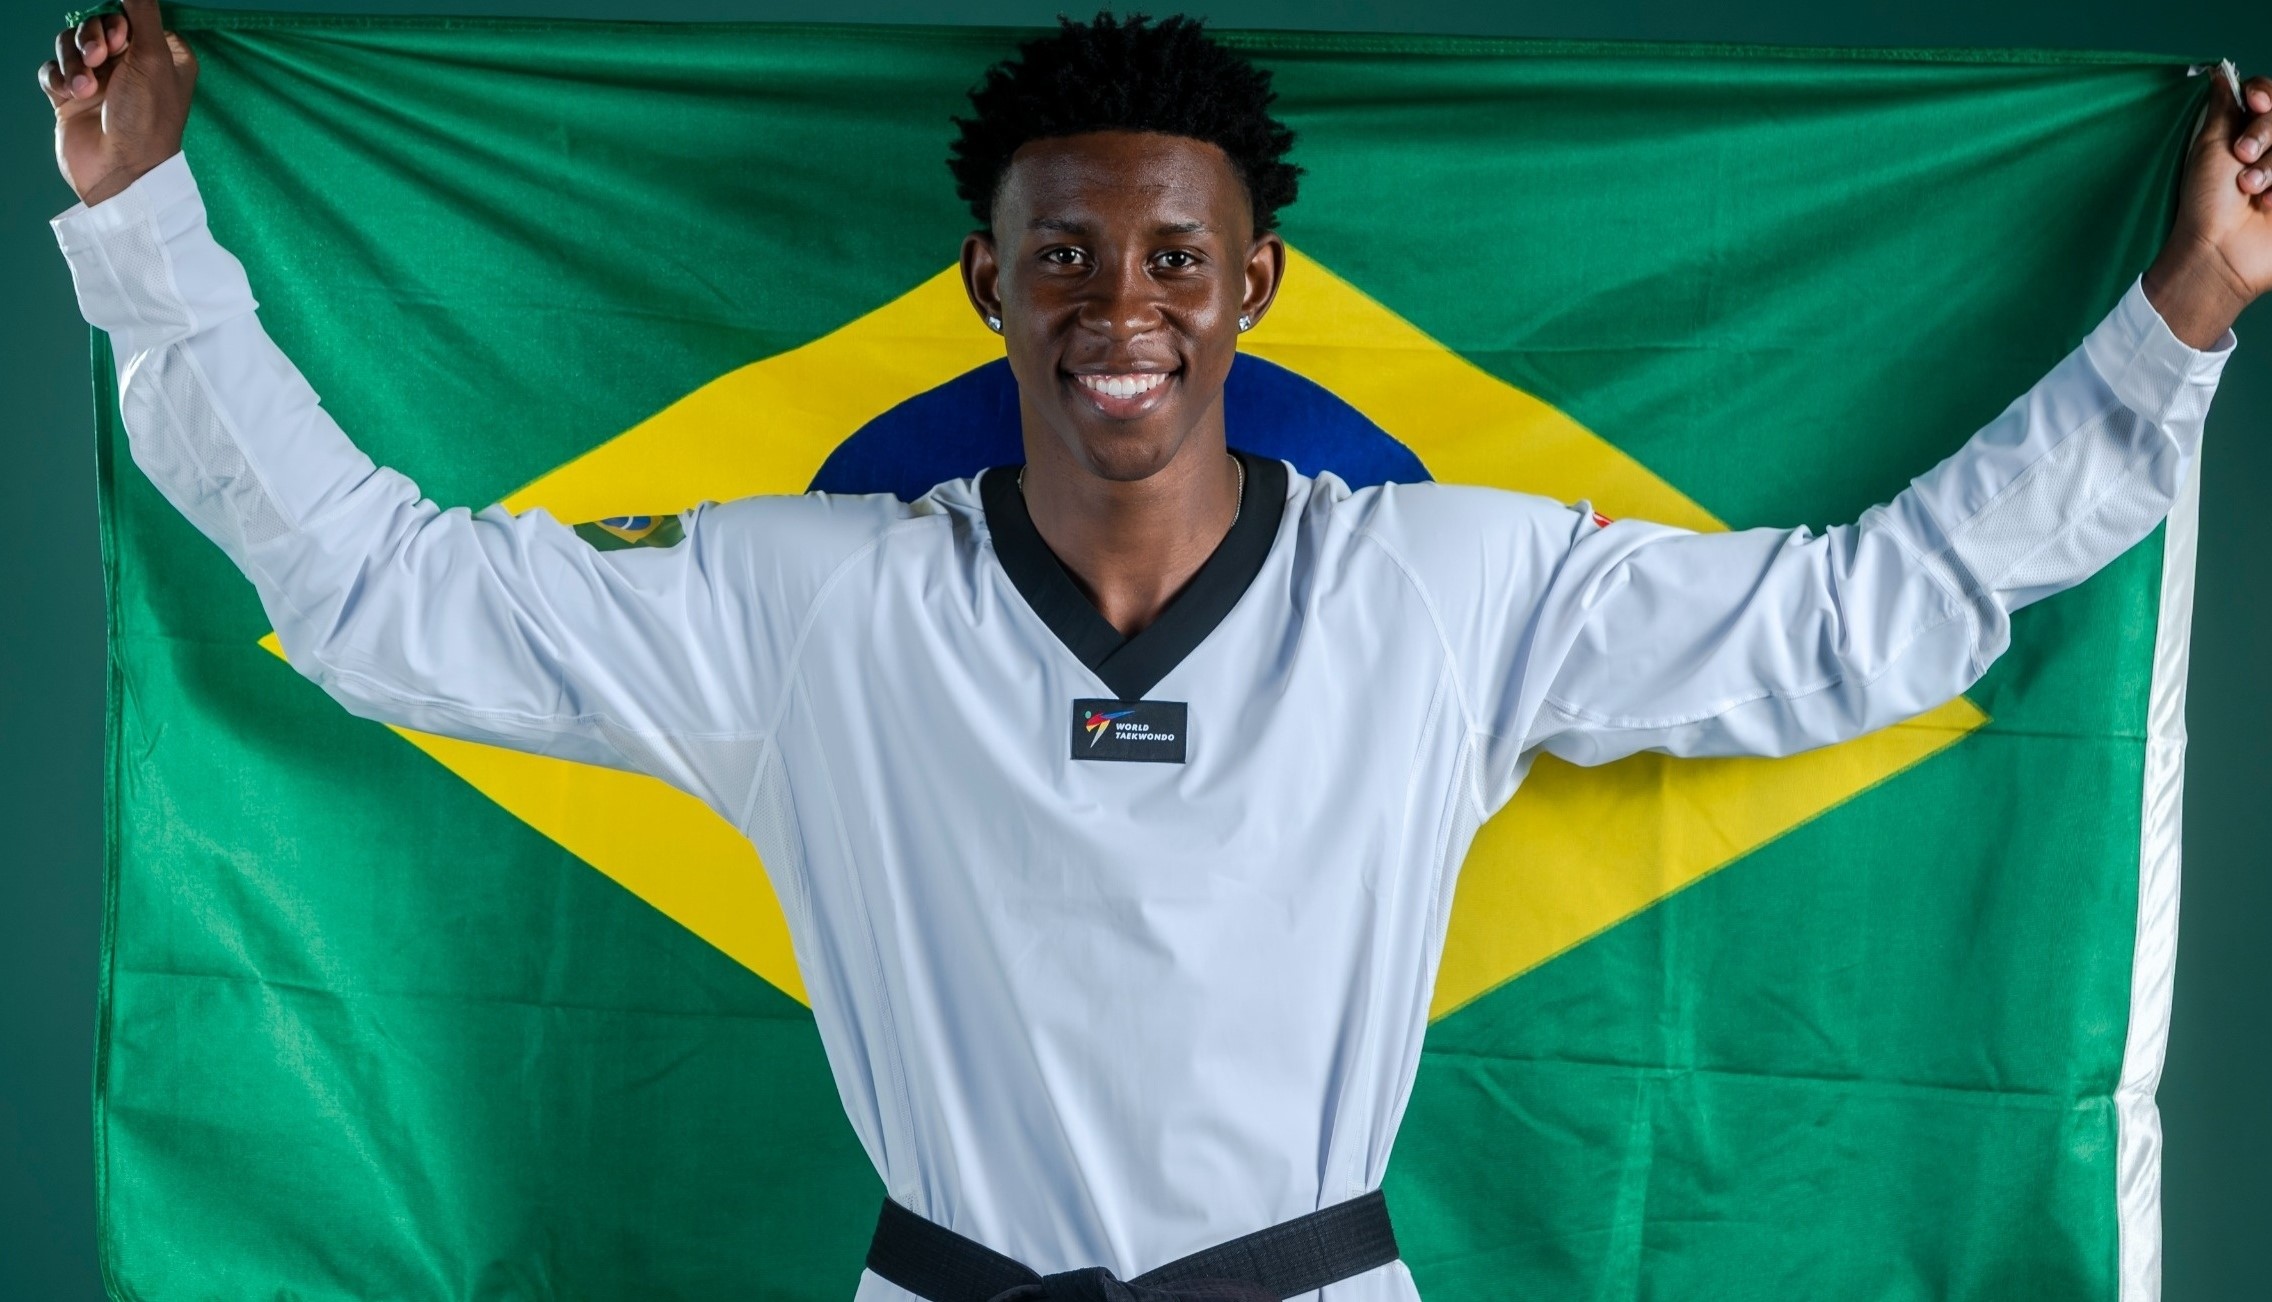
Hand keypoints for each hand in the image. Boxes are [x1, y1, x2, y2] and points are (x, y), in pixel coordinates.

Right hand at [36, 0, 196, 207]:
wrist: (120, 172)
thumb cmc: (147, 118)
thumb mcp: (154, 57)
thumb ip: (142, 13)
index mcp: (163, 54)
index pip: (131, 14)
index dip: (119, 20)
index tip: (123, 38)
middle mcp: (133, 65)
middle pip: (97, 24)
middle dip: (92, 37)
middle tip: (101, 59)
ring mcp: (101, 81)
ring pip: (71, 44)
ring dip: (73, 60)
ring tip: (86, 87)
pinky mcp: (72, 97)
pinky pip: (53, 69)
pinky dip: (58, 78)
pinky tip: (68, 95)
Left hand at [2146, 67, 2271, 347]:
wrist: (2221, 251)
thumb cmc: (2206, 202)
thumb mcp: (2209, 147)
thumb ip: (2222, 107)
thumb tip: (2219, 71)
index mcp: (2246, 130)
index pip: (2268, 92)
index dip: (2265, 94)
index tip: (2253, 105)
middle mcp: (2271, 146)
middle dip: (2264, 133)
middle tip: (2242, 157)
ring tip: (2251, 189)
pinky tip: (2270, 202)